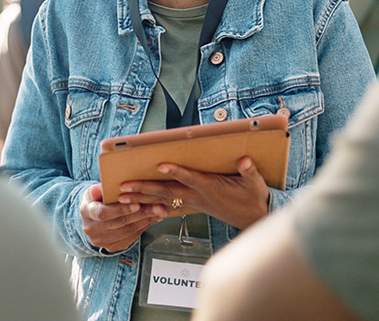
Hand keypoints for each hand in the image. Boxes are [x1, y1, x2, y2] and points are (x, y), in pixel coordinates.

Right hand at [80, 183, 165, 252]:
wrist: (93, 216)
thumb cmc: (97, 199)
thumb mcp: (95, 190)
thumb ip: (98, 189)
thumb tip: (100, 189)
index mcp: (86, 212)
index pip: (103, 213)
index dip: (120, 210)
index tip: (137, 204)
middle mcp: (92, 229)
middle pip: (119, 223)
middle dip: (141, 214)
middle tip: (157, 207)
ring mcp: (102, 240)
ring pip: (128, 231)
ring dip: (146, 221)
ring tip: (160, 211)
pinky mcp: (112, 246)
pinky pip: (131, 237)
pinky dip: (144, 227)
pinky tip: (154, 219)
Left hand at [118, 157, 269, 229]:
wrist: (253, 218)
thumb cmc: (253, 198)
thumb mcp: (256, 184)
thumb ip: (249, 171)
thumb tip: (245, 160)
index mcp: (211, 188)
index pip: (190, 178)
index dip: (176, 172)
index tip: (160, 164)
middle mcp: (198, 196)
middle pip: (167, 192)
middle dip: (145, 189)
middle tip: (125, 187)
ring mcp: (193, 202)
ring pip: (163, 200)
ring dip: (142, 198)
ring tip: (122, 196)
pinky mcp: (191, 206)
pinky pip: (167, 207)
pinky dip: (151, 206)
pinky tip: (137, 206)